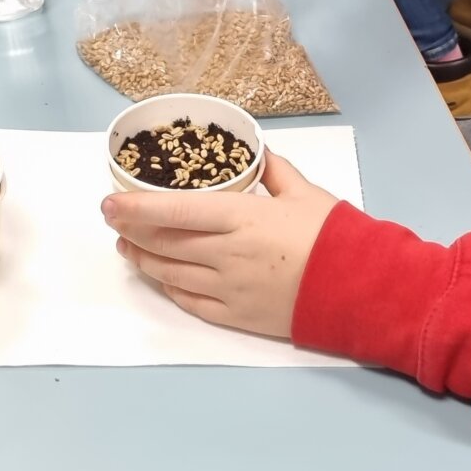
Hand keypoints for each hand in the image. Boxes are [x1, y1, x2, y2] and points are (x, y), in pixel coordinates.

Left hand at [104, 152, 340, 337]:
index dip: (135, 207)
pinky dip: (170, 288)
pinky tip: (160, 278)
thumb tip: (256, 153)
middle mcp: (226, 254)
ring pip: (171, 274)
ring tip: (127, 247)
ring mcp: (228, 289)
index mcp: (241, 218)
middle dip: (132, 230)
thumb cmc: (334, 235)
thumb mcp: (305, 191)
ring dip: (143, 260)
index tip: (109, 202)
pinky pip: (191, 302)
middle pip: (164, 243)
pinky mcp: (236, 317)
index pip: (173, 211)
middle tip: (113, 220)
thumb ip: (273, 171)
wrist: (361, 288)